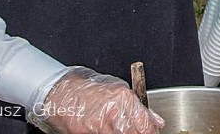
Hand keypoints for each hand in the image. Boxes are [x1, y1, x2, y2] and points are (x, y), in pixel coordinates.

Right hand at [27, 67, 163, 132]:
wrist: (63, 92)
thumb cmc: (90, 89)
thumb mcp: (119, 90)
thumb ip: (138, 107)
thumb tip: (156, 120)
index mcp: (123, 98)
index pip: (145, 124)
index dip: (150, 131)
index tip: (152, 131)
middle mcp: (113, 112)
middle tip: (133, 130)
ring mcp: (99, 126)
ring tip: (115, 128)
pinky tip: (104, 130)